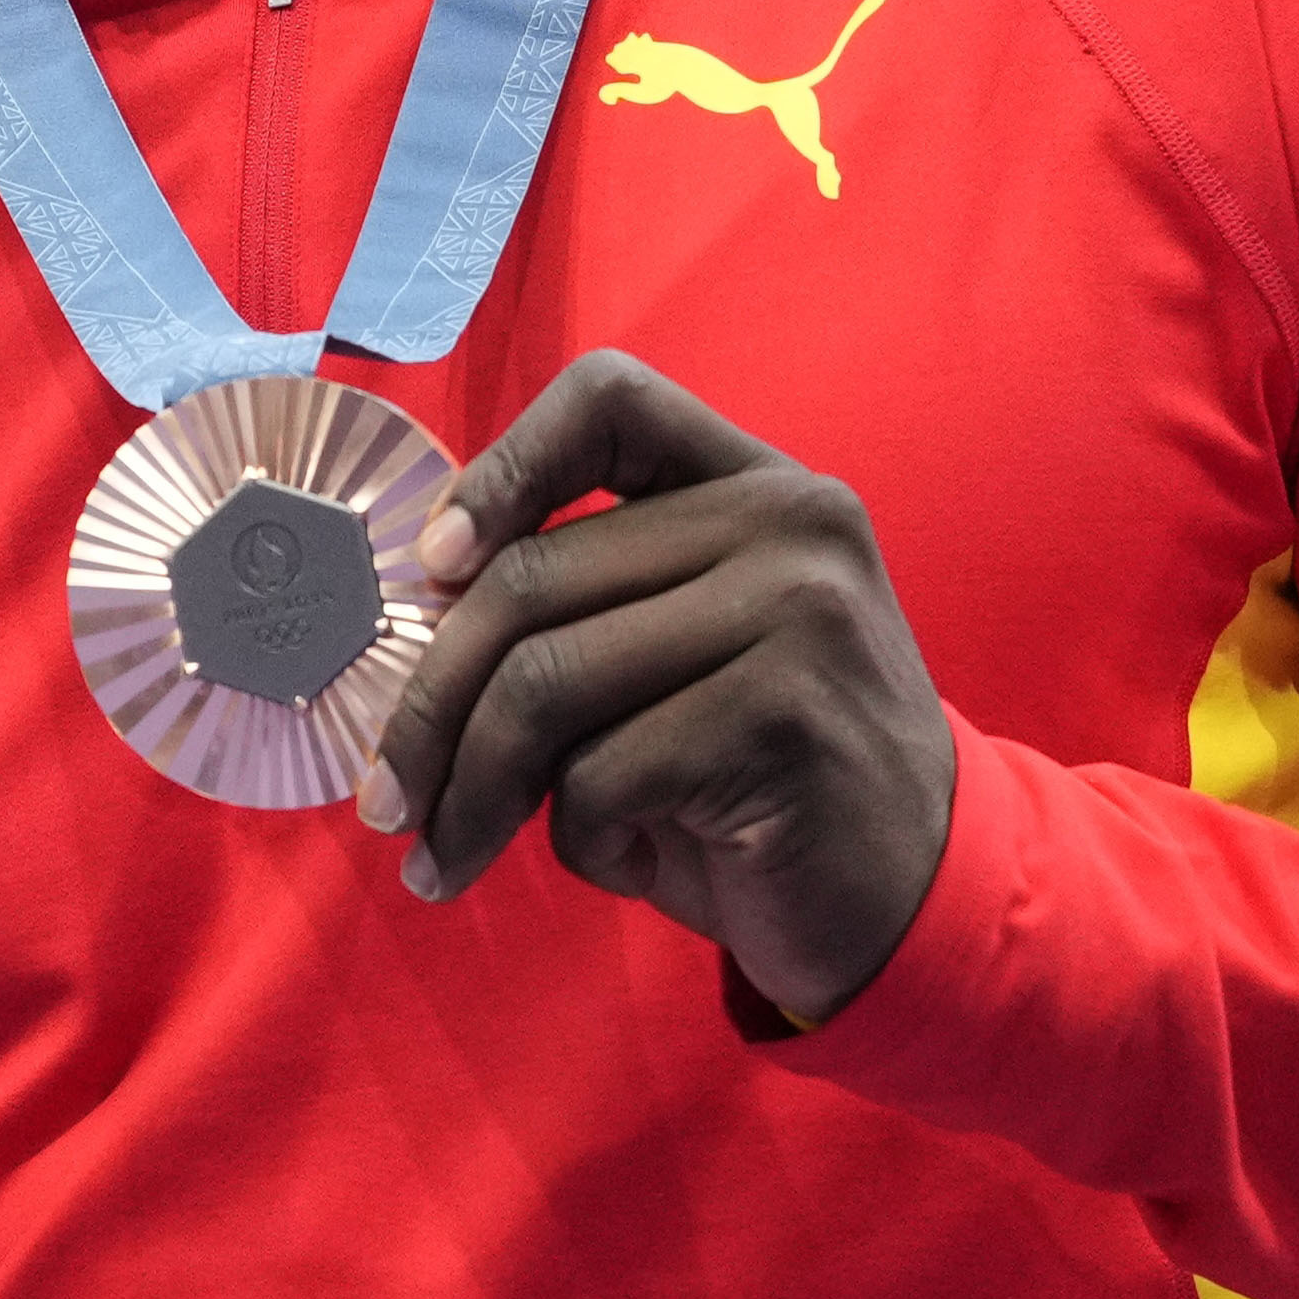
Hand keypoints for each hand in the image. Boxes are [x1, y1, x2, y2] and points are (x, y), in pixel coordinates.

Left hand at [356, 351, 960, 1027]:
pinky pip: (600, 776)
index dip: (499, 469)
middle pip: (528, 581)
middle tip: (385, 804)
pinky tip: (634, 860)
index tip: (430, 569)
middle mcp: (791, 526)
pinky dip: (583, 842)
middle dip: (427, 710)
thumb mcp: (675, 661)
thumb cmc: (756, 779)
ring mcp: (799, 616)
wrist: (913, 899)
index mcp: (760, 486)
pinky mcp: (784, 720)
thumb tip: (410, 606)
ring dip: (474, 794)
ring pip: (545, 686)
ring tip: (449, 856)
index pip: (610, 400)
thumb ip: (582, 607)